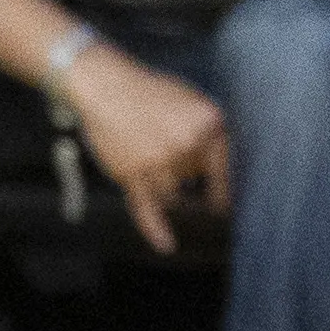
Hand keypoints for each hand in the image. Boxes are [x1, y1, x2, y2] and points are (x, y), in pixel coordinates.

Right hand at [68, 50, 229, 254]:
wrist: (104, 85)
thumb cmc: (148, 91)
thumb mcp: (191, 100)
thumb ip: (208, 130)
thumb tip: (219, 165)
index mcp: (209, 126)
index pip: (224, 169)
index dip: (222, 190)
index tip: (224, 207)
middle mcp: (187, 146)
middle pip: (195, 182)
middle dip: (185, 178)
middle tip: (169, 164)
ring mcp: (158, 162)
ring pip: (173, 196)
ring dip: (166, 191)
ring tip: (152, 168)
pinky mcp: (131, 174)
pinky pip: (147, 208)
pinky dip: (156, 230)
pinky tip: (167, 245)